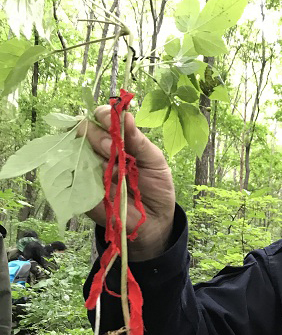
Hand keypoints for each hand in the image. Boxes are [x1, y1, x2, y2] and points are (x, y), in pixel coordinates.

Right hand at [78, 106, 175, 260]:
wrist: (154, 219)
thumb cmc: (155, 185)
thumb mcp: (154, 160)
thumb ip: (138, 140)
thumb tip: (126, 115)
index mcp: (117, 139)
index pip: (102, 119)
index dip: (103, 115)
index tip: (110, 118)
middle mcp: (99, 151)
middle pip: (85, 132)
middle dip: (98, 136)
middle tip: (113, 149)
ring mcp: (89, 170)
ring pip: (77, 152)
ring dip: (93, 157)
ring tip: (112, 169)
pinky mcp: (83, 190)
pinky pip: (74, 179)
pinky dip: (85, 177)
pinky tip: (100, 182)